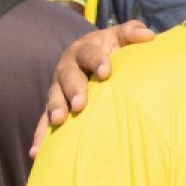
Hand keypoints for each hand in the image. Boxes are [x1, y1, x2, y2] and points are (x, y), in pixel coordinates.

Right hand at [32, 22, 152, 155]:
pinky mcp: (54, 107)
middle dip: (73, 89)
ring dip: (55, 109)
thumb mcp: (119, 37)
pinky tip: (36, 152)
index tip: (106, 72)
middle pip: (68, 77)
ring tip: (58, 121)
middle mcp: (68, 68)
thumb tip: (149, 36)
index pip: (90, 53)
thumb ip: (132, 33)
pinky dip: (40, 136)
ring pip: (54, 98)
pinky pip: (44, 122)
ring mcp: (58, 89)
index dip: (97, 61)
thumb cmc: (110, 49)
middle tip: (80, 104)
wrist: (89, 59)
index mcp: (84, 49)